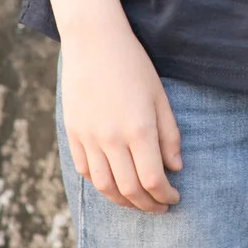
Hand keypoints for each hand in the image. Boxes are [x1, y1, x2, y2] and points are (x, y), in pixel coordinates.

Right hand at [60, 20, 181, 212]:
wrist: (94, 42)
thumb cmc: (133, 65)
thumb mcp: (160, 96)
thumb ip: (169, 135)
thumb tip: (174, 168)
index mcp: (138, 129)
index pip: (153, 180)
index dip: (165, 195)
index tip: (175, 197)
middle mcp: (112, 139)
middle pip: (129, 189)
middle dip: (148, 205)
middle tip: (160, 206)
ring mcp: (89, 138)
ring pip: (105, 187)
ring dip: (124, 201)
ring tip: (138, 201)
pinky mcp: (72, 134)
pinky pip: (86, 171)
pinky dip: (101, 184)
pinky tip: (114, 184)